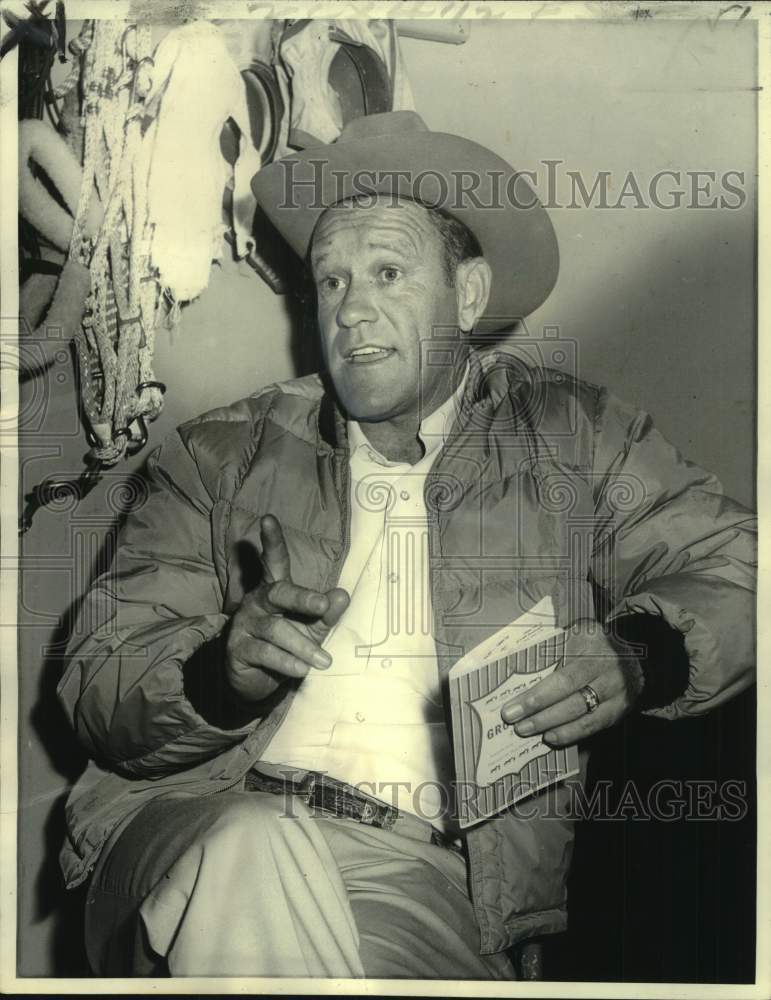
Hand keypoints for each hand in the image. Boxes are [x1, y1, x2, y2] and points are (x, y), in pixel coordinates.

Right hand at [225, 514, 349, 701]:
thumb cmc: (288, 644)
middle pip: (278, 592)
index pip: (274, 562)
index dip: (272, 541)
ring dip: (303, 645)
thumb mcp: (312, 628)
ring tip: (324, 661)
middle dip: (301, 597)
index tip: (268, 519)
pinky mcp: (237, 649)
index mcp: (275, 589)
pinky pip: (265, 652)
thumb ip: (326, 613)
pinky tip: (302, 670)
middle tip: (323, 605)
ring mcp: (245, 624)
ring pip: (276, 629)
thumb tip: (343, 595)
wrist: (257, 680)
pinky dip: (287, 662)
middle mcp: (257, 601)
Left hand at [500, 620, 644, 745]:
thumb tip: (520, 655)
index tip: (513, 705)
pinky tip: (550, 737)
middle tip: (513, 720)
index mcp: (595, 649)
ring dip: (551, 726)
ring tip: (525, 730)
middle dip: (539, 713)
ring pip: (582, 717)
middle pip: (572, 699)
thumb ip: (555, 639)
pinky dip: (570, 734)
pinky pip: (593, 727)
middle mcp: (609, 673)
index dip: (538, 695)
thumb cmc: (596, 644)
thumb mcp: (579, 631)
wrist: (636, 659)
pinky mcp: (618, 712)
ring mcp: (617, 695)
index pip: (564, 678)